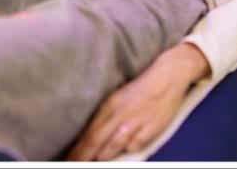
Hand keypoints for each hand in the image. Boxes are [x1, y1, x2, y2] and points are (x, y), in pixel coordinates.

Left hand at [67, 43, 208, 160]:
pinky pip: (134, 147)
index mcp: (107, 106)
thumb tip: (90, 136)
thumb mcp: (116, 98)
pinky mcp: (150, 130)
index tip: (69, 158)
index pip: (87, 135)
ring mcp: (134, 124)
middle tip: (75, 163)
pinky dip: (129, 149)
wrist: (167, 76)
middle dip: (84, 157)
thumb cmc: (141, 87)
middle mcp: (118, 116)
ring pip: (112, 149)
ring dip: (103, 156)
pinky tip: (126, 146)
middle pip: (96, 144)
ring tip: (97, 160)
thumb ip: (104, 117)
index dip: (77, 150)